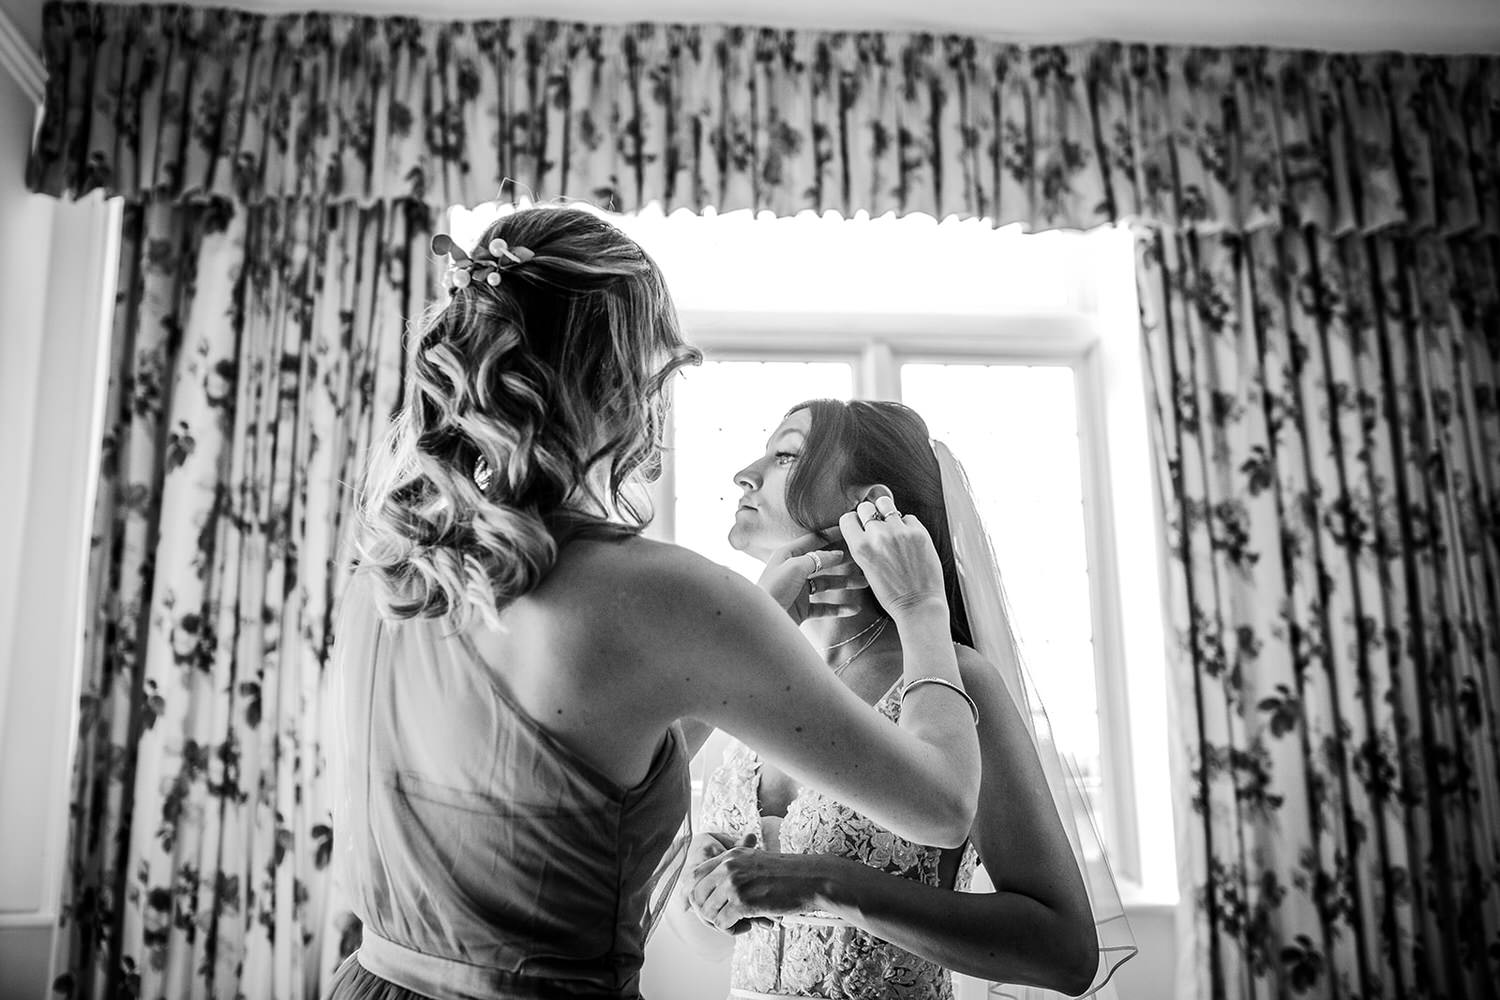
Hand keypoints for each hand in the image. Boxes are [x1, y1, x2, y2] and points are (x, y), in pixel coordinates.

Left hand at [688, 846, 832, 932]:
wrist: (811, 879)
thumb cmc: (788, 874)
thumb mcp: (756, 860)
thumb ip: (735, 869)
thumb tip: (717, 888)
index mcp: (730, 856)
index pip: (695, 876)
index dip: (698, 895)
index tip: (710, 906)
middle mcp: (728, 866)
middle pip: (696, 895)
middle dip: (707, 912)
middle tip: (724, 919)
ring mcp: (734, 883)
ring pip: (708, 912)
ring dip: (721, 924)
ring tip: (740, 924)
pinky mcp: (742, 902)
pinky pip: (722, 923)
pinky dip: (732, 931)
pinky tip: (748, 927)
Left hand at [756, 531, 867, 624]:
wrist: (762, 621)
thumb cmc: (774, 589)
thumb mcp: (795, 567)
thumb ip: (817, 558)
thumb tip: (837, 554)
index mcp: (788, 555)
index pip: (813, 541)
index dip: (831, 535)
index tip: (848, 530)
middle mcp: (794, 570)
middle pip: (823, 563)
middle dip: (843, 562)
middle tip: (862, 560)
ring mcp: (799, 590)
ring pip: (827, 584)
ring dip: (845, 584)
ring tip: (864, 584)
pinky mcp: (802, 609)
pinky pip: (825, 607)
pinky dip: (839, 608)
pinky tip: (854, 608)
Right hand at [838, 491, 946, 620]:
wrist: (918, 605)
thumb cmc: (892, 593)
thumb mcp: (866, 570)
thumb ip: (863, 546)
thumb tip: (864, 525)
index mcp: (860, 548)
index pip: (847, 518)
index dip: (853, 522)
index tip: (859, 527)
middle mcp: (878, 536)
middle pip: (865, 507)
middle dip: (869, 515)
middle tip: (876, 526)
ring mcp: (900, 532)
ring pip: (886, 504)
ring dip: (887, 512)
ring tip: (892, 526)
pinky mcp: (919, 532)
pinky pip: (908, 517)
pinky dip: (907, 525)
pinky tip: (909, 540)